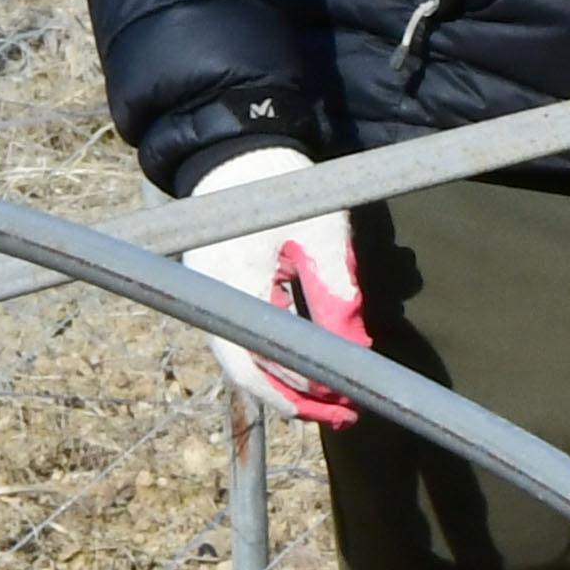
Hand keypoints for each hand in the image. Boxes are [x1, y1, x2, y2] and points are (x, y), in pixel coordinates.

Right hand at [178, 145, 367, 424]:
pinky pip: (247, 340)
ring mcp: (214, 299)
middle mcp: (213, 300)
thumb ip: (335, 289)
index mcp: (230, 286)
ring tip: (332, 405)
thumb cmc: (283, 186)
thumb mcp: (320, 232)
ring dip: (288, 385)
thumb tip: (356, 347)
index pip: (259, 358)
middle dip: (297, 399)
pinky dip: (278, 359)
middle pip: (248, 370)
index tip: (345, 395)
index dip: (303, 384)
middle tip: (345, 415)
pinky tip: (309, 372)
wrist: (241, 153)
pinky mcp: (225, 294)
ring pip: (247, 360)